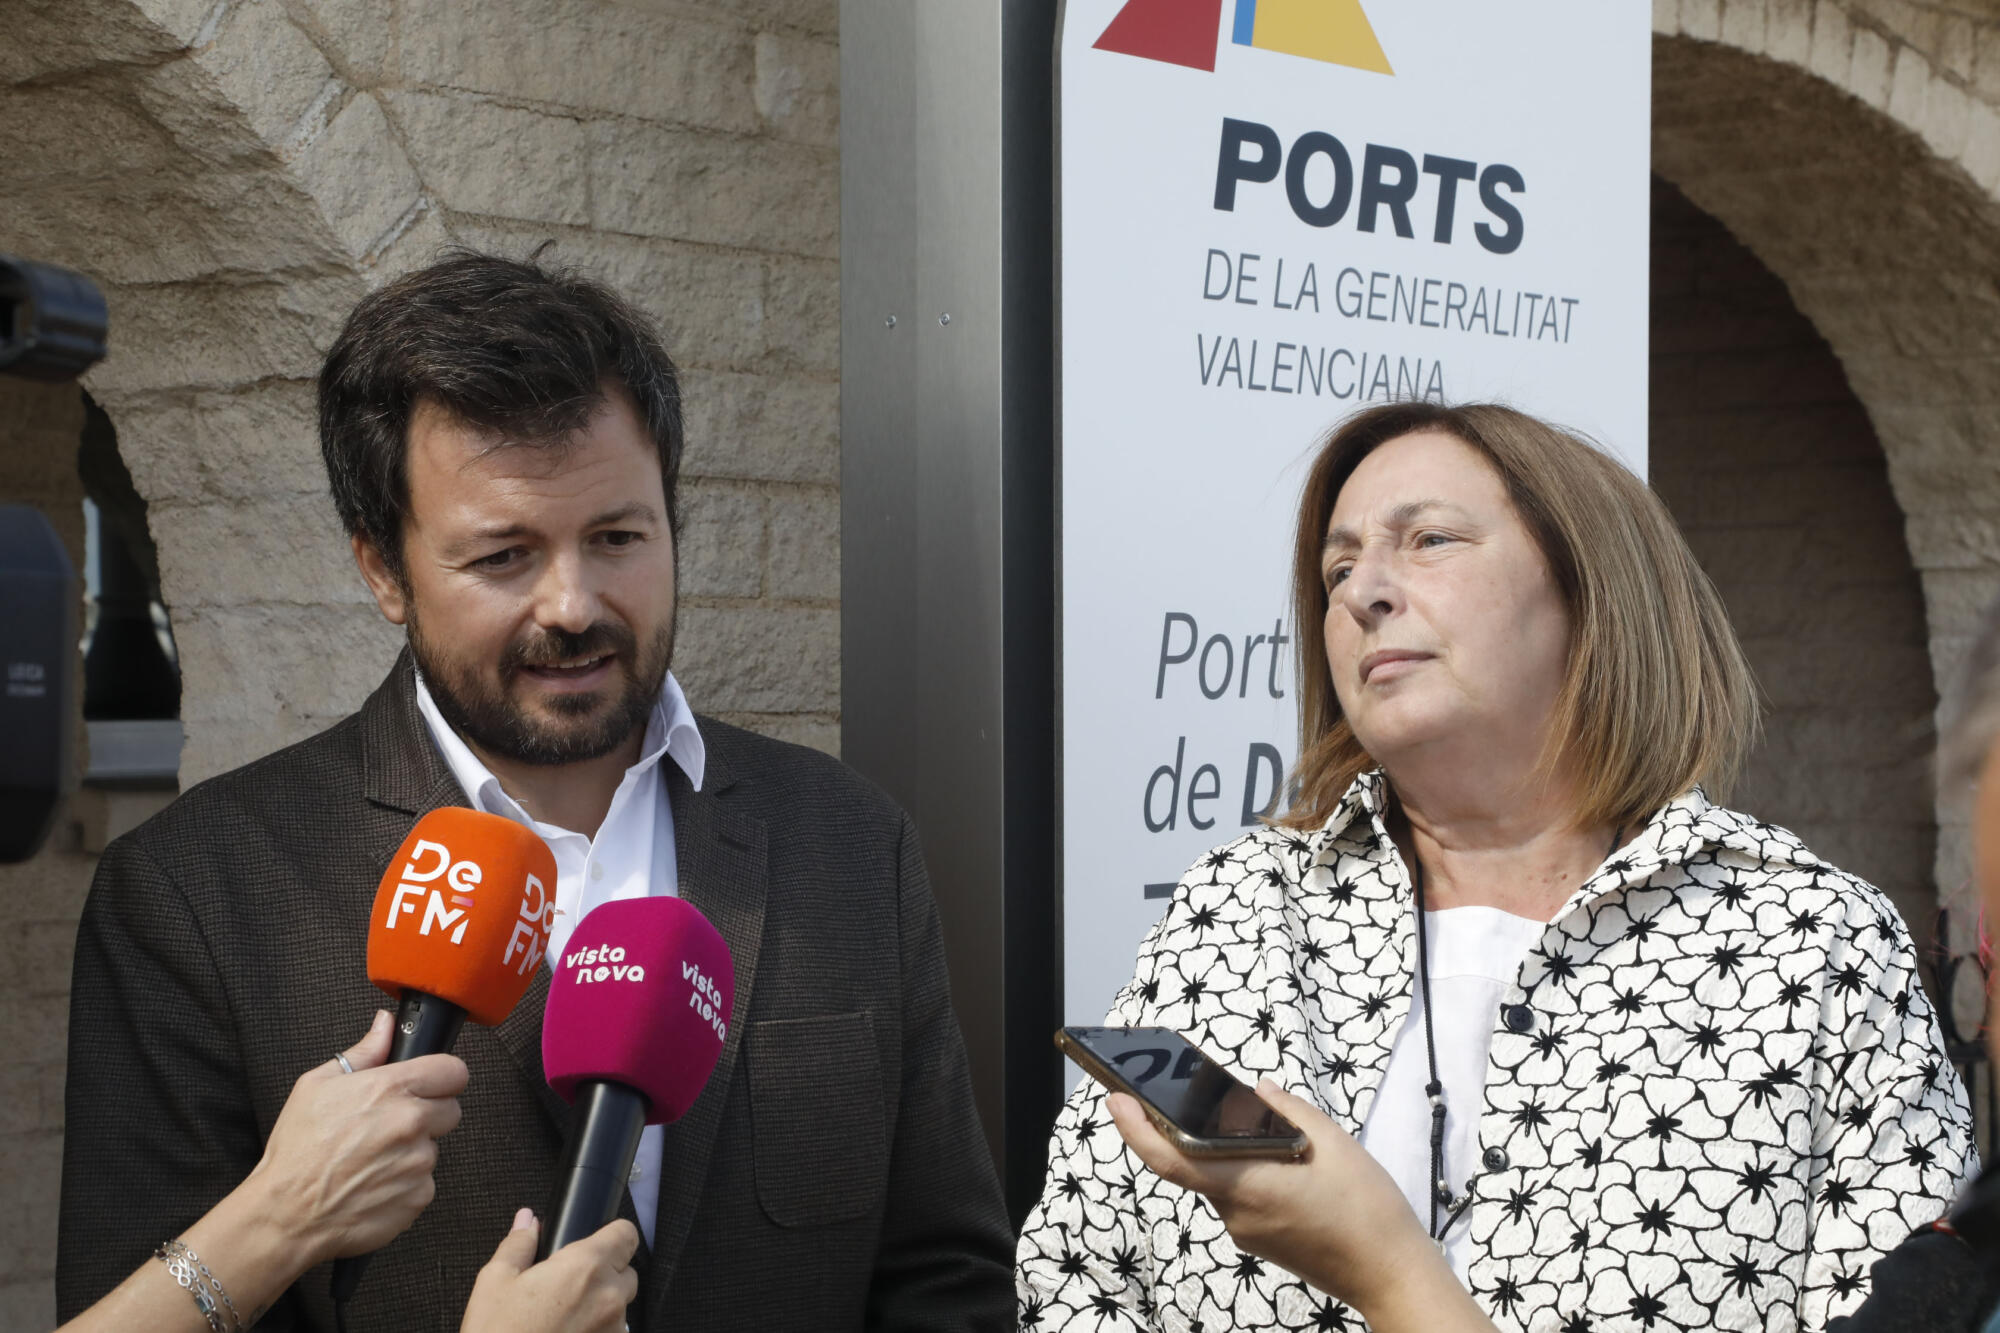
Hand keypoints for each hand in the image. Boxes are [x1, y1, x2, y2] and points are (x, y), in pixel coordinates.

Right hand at [240, 1010, 467, 1265]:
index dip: (441, 1077)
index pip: (454, 1071)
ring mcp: (418, 1163)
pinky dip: (406, 1184)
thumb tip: (385, 1025)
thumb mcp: (317, 1086)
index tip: (428, 1085)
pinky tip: (374, 1184)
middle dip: (428, 1115)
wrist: (285, 1213)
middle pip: (451, 1110)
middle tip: (391, 1126)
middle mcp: (411, 1123)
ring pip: (434, 1148)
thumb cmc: (297, 1150)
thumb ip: (363, 1052)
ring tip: (371, 1159)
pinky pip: (425, 1183)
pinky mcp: (418, 1197)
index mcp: (391, 1089)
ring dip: (413, 1152)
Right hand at [462, 1211, 639, 1332]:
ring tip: (563, 1317)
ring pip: (620, 1306)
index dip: (611, 1235)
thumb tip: (527, 1221)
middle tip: (568, 1286)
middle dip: (604, 1273)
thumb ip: (518, 1244)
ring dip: (601, 1306)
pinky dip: (596, 1331)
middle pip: (626, 1272)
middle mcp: (609, 1297)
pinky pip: (612, 1332)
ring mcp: (614, 1330)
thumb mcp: (495, 1282)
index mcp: (585, 1267)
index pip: (626, 1234)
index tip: (595, 1242)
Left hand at [1108, 1079, 1484, 1327]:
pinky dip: (1249, 1172)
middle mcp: (1235, 1212)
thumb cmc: (1366, 1208)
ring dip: (1235, 1152)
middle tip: (1216, 1098)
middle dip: (1200, 1128)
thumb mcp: (1332, 1142)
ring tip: (1279, 1135)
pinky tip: (1288, 1165)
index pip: (1171, 1159)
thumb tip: (1256, 1093)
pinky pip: (1240, 1195)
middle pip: (1197, 1163)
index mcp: (1247, 1184)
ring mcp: (1245, 1231)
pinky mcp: (1259, 1239)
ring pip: (1222, 1178)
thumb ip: (1286, 1110)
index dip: (1137, 1129)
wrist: (1389, 1271)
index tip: (1117, 1099)